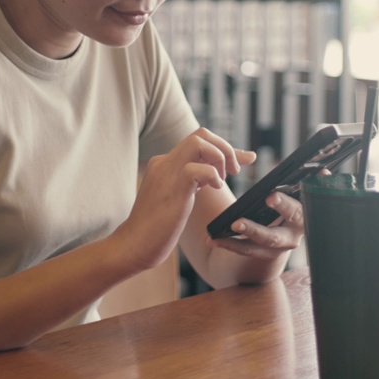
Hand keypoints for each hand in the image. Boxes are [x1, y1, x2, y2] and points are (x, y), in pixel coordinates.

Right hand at [114, 127, 252, 271]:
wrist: (134, 245)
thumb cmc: (157, 228)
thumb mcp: (179, 199)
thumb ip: (195, 183)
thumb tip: (218, 176)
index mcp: (166, 163)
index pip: (199, 141)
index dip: (224, 147)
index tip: (243, 160)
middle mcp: (165, 162)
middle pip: (201, 134)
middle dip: (225, 148)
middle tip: (234, 171)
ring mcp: (167, 172)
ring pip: (199, 142)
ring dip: (220, 157)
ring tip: (222, 180)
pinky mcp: (173, 188)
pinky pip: (197, 167)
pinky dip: (213, 175)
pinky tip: (215, 189)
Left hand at [209, 189, 305, 260]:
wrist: (293, 229)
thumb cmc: (296, 202)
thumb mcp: (304, 192)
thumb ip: (314, 183)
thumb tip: (325, 172)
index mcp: (303, 219)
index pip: (296, 212)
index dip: (284, 205)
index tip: (270, 196)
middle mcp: (292, 237)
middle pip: (273, 237)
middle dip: (255, 230)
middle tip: (236, 223)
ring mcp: (278, 250)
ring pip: (256, 247)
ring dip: (236, 241)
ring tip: (217, 236)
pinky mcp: (264, 255)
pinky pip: (245, 251)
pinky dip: (228, 245)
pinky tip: (212, 240)